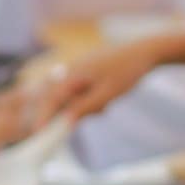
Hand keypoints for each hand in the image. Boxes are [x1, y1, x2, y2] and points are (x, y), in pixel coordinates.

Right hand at [49, 36, 173, 122]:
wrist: (146, 51)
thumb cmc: (127, 71)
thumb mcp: (107, 94)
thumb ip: (85, 108)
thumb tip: (65, 122)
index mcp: (73, 73)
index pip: (51, 99)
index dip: (43, 117)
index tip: (38, 133)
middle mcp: (71, 70)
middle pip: (56, 98)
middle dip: (60, 114)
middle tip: (62, 130)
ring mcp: (78, 70)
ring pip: (70, 97)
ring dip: (80, 108)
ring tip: (104, 106)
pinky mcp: (87, 73)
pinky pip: (79, 92)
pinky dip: (88, 102)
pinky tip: (105, 103)